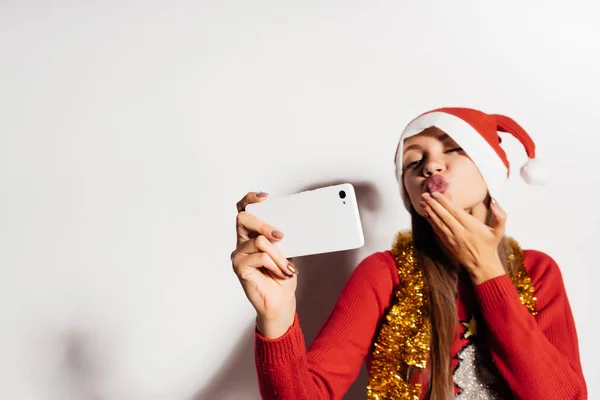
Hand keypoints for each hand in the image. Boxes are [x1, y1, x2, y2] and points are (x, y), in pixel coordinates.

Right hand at [231, 192, 297, 337]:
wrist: (281, 302)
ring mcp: (238, 255)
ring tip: (287, 268)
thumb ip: (280, 237)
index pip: (243, 211)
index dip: (250, 199)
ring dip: (278, 254)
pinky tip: (281, 273)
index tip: (265, 196)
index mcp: (251, 235)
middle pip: (243, 219)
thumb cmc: (282, 276)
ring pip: (258, 240)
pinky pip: (260, 256)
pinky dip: (275, 264)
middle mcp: (241, 243)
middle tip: (281, 236)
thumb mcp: (286, 251)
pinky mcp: (239, 267)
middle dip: (264, 224)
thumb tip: (287, 223)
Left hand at [420, 191, 506, 284]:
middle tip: (424, 195)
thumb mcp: (500, 230)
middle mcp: (460, 232)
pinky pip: (437, 230)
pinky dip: (431, 222)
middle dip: (433, 204)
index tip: (436, 193)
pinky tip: (426, 214)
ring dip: (430, 212)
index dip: (444, 202)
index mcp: (471, 226)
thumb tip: (494, 201)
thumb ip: (500, 215)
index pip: (455, 211)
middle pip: (444, 215)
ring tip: (422, 202)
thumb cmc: (490, 245)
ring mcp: (452, 238)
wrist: (482, 265)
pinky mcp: (447, 243)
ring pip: (438, 223)